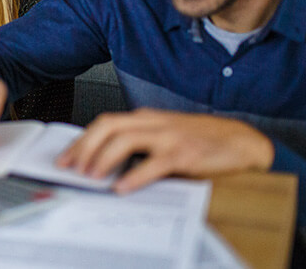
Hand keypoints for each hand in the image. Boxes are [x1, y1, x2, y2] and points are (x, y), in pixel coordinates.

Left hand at [57, 108, 274, 192]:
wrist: (239, 140)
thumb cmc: (199, 139)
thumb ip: (139, 145)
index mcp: (145, 118)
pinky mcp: (183, 153)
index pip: (105, 123)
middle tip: (71, 167)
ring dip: (103, 158)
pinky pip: (153, 164)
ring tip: (90, 176)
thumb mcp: (164, 136)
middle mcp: (152, 123)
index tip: (66, 157)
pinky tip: (122, 187)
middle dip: (84, 146)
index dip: (82, 139)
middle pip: (108, 126)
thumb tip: (105, 164)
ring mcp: (168, 136)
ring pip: (125, 140)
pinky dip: (135, 175)